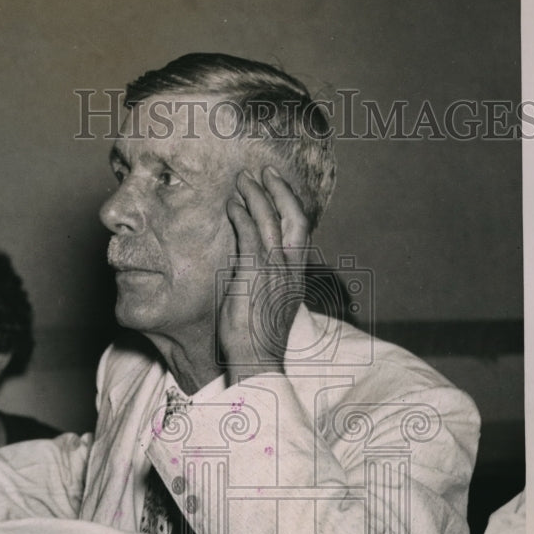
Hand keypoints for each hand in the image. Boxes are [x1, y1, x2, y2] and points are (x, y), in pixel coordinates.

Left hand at [223, 166, 309, 380]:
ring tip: (243, 180)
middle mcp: (292, 268)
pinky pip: (250, 236)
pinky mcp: (255, 274)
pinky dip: (241, 216)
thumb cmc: (258, 338)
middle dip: (280, 190)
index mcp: (297, 275)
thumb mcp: (266, 303)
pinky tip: (232, 205)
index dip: (291, 206)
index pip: (301, 231)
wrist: (257, 360)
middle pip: (295, 217)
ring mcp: (275, 270)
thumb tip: (246, 261)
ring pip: (271, 220)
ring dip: (257, 196)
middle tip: (264, 172)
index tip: (278, 190)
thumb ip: (261, 278)